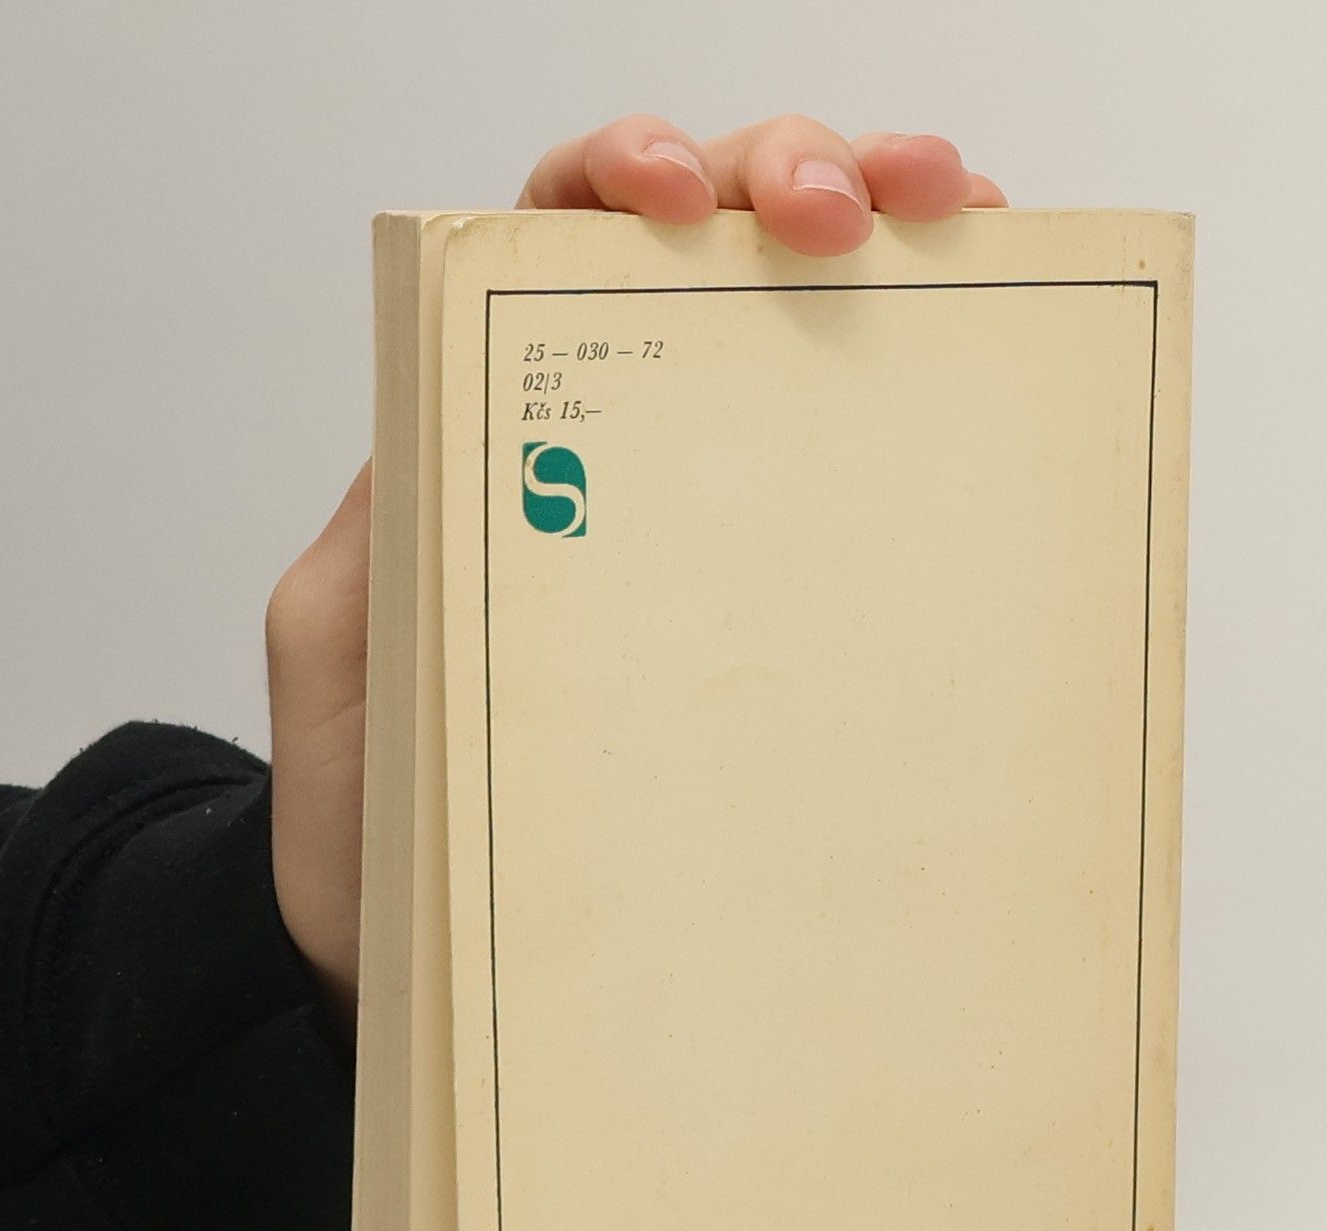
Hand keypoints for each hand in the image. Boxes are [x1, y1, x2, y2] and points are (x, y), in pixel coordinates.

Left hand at [264, 116, 1006, 1021]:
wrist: (413, 960)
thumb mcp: (343, 659)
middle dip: (795, 177)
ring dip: (893, 258)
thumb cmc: (367, 819)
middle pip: (709, 249)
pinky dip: (928, 414)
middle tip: (867, 205)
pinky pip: (855, 490)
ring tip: (963, 231)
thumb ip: (385, 536)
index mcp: (492, 431)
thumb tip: (467, 430)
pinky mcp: (769, 619)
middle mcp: (610, 453)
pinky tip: (983, 395)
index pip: (559, 236)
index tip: (678, 196)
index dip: (627, 173)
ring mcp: (700, 529)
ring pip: (802, 340)